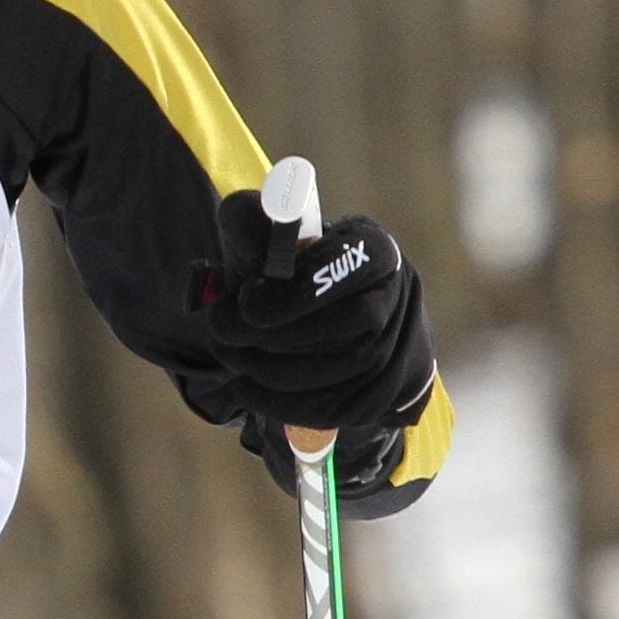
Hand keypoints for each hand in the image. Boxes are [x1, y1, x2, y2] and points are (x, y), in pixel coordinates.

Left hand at [204, 190, 435, 435]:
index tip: (246, 301)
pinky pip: (338, 406)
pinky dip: (280, 403)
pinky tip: (245, 388)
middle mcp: (396, 296)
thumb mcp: (260, 247)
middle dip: (279, 333)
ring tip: (229, 355)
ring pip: (345, 368)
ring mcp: (396, 348)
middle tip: (222, 332)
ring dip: (271, 368)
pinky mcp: (380, 394)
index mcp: (372, 248)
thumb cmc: (278, 279)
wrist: (303, 332)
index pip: (354, 263)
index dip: (297, 289)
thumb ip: (249, 226)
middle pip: (356, 321)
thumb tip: (246, 211)